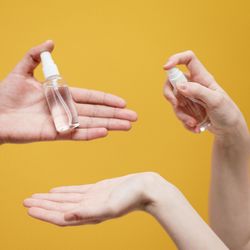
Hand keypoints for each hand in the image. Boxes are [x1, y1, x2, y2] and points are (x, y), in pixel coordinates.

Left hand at [0, 41, 136, 142]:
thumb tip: (51, 42)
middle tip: (134, 117)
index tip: (122, 102)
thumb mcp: (22, 70)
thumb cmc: (4, 93)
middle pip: (96, 112)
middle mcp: (65, 109)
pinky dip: (90, 133)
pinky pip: (76, 134)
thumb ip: (37, 56)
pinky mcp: (54, 134)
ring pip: (91, 123)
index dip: (106, 100)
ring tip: (127, 126)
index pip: (90, 97)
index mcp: (61, 95)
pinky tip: (106, 132)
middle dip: (116, 114)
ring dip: (110, 124)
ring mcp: (61, 123)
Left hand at [23, 172, 162, 225]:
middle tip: (25, 201)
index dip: (44, 213)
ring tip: (36, 196)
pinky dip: (64, 191)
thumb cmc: (133, 198)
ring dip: (50, 198)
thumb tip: (67, 216)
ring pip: (66, 199)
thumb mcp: (111, 206)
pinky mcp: (97, 189)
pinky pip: (76, 191)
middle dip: (43, 205)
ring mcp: (92, 198)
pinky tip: (56, 190)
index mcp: (90, 215)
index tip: (28, 208)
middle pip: (60, 208)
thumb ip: (90, 212)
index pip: (61, 216)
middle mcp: (88, 208)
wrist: (146, 188)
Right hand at [163, 50, 247, 140]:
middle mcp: (193, 85)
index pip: (188, 59)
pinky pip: (178, 113)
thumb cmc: (226, 111)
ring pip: (174, 101)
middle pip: (172, 81)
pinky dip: (184, 122)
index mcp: (202, 77)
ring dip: (181, 115)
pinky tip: (195, 127)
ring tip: (194, 123)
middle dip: (170, 95)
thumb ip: (198, 91)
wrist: (228, 128)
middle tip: (176, 105)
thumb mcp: (215, 100)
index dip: (176, 59)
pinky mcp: (186, 108)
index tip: (165, 67)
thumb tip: (179, 86)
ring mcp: (188, 97)